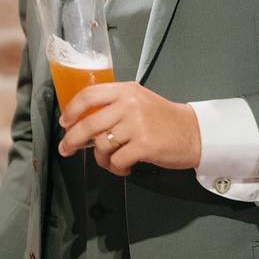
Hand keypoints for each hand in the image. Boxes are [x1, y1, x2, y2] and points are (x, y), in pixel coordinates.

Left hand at [58, 81, 200, 177]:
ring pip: (101, 145)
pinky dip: (116, 168)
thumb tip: (83, 122)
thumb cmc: (164, 119)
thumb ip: (114, 106)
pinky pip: (116, 160)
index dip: (72, 110)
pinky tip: (124, 167)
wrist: (194, 132)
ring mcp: (136, 125)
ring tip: (111, 161)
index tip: (65, 122)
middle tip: (66, 149)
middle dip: (72, 140)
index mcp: (126, 91)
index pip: (89, 95)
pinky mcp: (144, 145)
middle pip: (88, 124)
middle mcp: (129, 105)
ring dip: (101, 159)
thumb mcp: (139, 102)